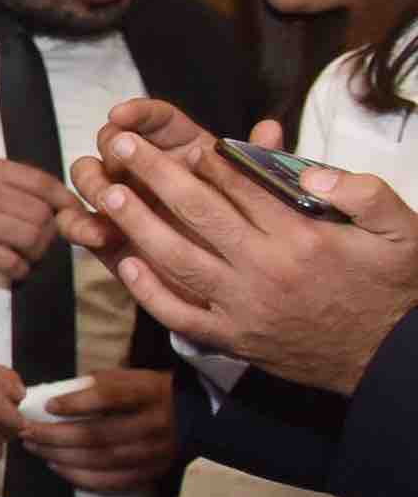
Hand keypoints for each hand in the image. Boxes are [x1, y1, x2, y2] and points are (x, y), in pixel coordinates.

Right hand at [0, 155, 71, 279]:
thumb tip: (37, 201)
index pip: (44, 183)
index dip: (65, 202)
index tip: (70, 216)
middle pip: (42, 214)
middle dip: (50, 234)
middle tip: (40, 245)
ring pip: (31, 238)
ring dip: (36, 254)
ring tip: (26, 258)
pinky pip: (8, 261)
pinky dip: (18, 271)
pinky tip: (13, 271)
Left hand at [10, 364, 178, 496]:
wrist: (189, 416)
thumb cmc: (144, 393)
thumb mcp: (126, 377)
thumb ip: (94, 386)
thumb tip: (50, 398)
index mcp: (148, 394)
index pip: (111, 398)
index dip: (77, 403)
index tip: (49, 406)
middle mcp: (154, 425)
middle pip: (98, 436)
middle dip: (55, 436)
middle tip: (27, 433)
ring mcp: (153, 454)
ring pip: (100, 461)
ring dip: (61, 457)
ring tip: (35, 448)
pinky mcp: (150, 474)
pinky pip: (110, 482)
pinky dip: (79, 478)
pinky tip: (57, 466)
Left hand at [70, 119, 417, 392]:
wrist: (393, 358)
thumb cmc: (395, 287)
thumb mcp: (402, 231)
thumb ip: (364, 192)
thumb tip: (310, 170)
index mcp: (304, 239)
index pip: (244, 189)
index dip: (209, 160)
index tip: (184, 138)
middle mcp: (266, 271)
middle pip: (198, 214)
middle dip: (154, 175)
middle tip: (119, 143)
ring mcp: (244, 308)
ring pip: (177, 261)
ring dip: (138, 225)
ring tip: (108, 193)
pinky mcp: (234, 339)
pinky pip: (180, 315)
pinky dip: (150, 291)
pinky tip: (124, 264)